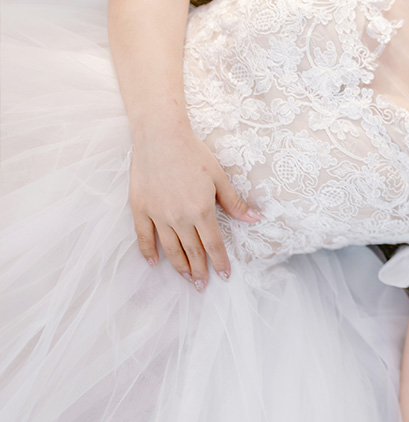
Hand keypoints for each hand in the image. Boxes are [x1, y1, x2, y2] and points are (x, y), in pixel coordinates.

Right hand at [130, 121, 258, 288]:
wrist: (160, 136)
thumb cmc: (193, 153)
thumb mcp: (220, 178)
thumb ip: (235, 203)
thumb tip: (255, 218)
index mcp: (201, 211)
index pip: (214, 245)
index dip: (220, 262)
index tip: (224, 276)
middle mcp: (179, 218)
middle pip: (192, 251)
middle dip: (200, 271)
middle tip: (203, 285)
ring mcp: (158, 214)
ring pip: (170, 248)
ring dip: (179, 266)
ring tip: (187, 279)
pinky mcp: (140, 208)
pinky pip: (144, 236)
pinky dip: (148, 252)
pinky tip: (154, 263)